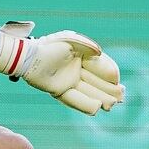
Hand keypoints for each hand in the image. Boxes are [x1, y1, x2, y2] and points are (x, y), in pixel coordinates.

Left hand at [0, 21, 125, 114]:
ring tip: (112, 105)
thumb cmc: (49, 45)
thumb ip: (87, 44)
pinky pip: (73, 99)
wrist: (27, 55)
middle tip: (121, 97)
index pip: (101, 67)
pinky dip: (84, 104)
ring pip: (88, 92)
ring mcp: (68, 80)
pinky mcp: (58, 89)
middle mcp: (77, 69)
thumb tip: (100, 52)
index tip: (117, 81)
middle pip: (97, 82)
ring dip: (101, 98)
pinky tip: (97, 108)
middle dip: (110, 90)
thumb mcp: (71, 40)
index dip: (110, 73)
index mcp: (83, 56)